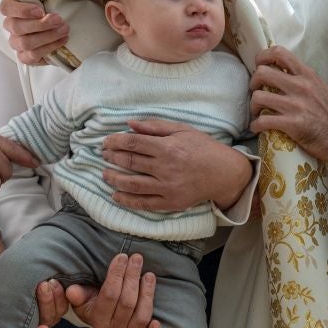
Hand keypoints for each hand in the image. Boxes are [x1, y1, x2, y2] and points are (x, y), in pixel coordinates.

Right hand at [0, 0, 68, 65]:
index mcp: (11, 6)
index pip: (5, 8)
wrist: (58, 23)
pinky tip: (61, 41)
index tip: (41, 10)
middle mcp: (10, 25)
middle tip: (59, 20)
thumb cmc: (50, 4)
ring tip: (64, 30)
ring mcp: (16, 42)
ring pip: (24, 43)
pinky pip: (31, 57)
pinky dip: (47, 49)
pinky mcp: (24, 56)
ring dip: (47, 37)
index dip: (21, 10)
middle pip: (17, 27)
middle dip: (41, 25)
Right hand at [61, 253, 162, 327]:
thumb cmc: (93, 302)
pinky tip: (157, 323)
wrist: (103, 318)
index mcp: (97, 318)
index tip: (121, 257)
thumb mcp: (81, 297)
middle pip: (127, 302)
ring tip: (149, 275)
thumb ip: (77, 294)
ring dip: (147, 294)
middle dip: (132, 278)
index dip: (116, 275)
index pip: (109, 295)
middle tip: (137, 258)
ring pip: (141, 316)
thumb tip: (71, 291)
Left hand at [102, 118, 250, 211]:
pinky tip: (116, 195)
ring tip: (104, 174)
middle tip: (104, 155)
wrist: (224, 173)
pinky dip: (127, 200)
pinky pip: (144, 203)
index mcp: (168, 147)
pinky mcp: (170, 203)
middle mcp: (165, 168)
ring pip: (132, 184)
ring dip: (114, 179)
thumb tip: (129, 124)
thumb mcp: (182, 130)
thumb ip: (155, 127)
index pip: (133, 143)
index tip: (106, 141)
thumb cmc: (203, 148)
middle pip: (130, 162)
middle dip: (112, 157)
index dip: (115, 142)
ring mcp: (167, 188)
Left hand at [250, 46, 327, 163]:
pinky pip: (263, 121)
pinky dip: (255, 125)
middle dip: (253, 82)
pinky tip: (258, 127)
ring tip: (257, 111)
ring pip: (258, 96)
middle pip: (262, 73)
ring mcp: (295, 105)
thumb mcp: (319, 86)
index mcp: (306, 74)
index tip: (259, 65)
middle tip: (256, 91)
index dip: (262, 57)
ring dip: (253, 106)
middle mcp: (300, 86)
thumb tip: (281, 71)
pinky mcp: (292, 124)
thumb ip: (301, 78)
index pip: (279, 53)